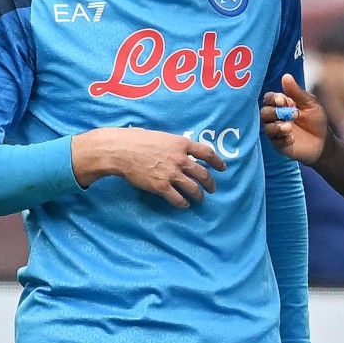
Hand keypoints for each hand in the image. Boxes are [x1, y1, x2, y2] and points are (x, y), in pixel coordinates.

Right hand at [70, 127, 224, 207]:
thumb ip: (175, 145)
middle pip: (203, 174)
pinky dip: (183, 203)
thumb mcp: (162, 137)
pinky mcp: (161, 186)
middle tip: (212, 189)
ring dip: (199, 195)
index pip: (207, 153)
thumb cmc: (138, 140)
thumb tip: (182, 152)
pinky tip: (184, 204)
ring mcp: (171, 173)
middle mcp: (180, 159)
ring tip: (199, 199)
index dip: (217, 162)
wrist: (121, 150)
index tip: (222, 168)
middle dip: (210, 184)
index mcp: (181, 144)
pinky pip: (178, 199)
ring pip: (194, 188)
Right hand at [261, 74, 329, 164]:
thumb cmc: (316, 120)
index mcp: (282, 105)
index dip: (272, 99)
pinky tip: (292, 138)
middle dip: (274, 112)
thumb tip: (286, 76)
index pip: (269, 99)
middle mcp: (275, 118)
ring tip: (290, 127)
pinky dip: (282, 139)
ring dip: (277, 127)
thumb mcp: (310, 103)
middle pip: (264, 113)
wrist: (324, 141)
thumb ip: (297, 92)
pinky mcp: (279, 145)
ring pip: (267, 128)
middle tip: (292, 114)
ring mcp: (276, 132)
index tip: (282, 100)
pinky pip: (275, 141)